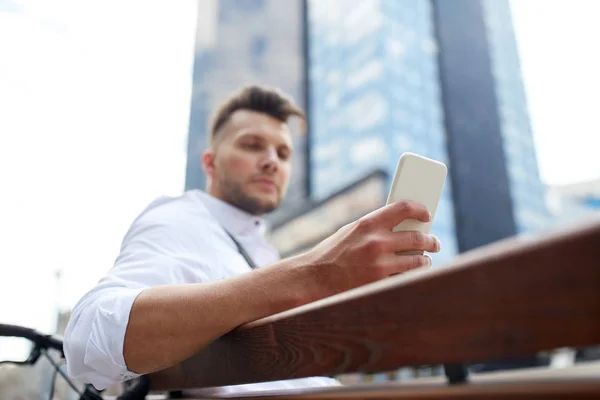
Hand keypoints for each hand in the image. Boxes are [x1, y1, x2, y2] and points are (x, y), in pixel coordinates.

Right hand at [303, 200, 440, 296]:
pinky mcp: (380, 283)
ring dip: (424, 260)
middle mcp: (376, 241)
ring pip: (417, 260)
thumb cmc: (332, 254)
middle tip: (434, 243)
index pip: (403, 208)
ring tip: (425, 260)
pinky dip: (410, 276)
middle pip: (417, 237)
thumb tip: (402, 226)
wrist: (314, 279)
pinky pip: (405, 278)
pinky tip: (409, 275)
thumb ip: (374, 228)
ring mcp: (380, 264)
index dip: (420, 209)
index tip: (426, 215)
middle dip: (430, 241)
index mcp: (368, 223)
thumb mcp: (351, 232)